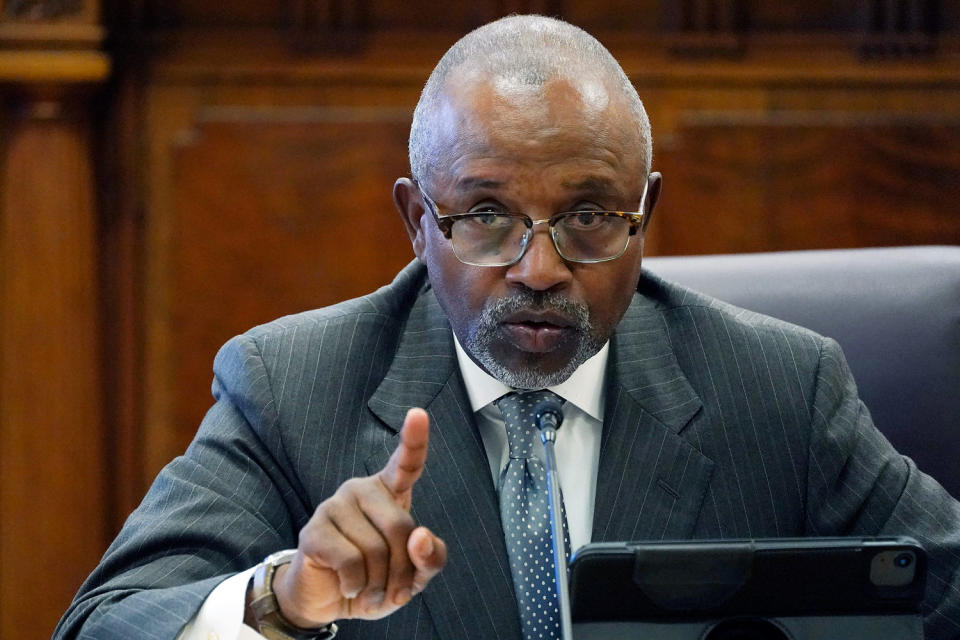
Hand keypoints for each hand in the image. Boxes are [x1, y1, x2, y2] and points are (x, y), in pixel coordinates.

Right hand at [270, 408, 446, 626]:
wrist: (328, 602)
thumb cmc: (375, 578)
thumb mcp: (413, 576)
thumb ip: (430, 558)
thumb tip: (421, 538)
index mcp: (390, 492)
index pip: (406, 463)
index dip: (414, 439)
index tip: (418, 414)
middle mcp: (361, 490)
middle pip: (400, 526)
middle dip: (403, 570)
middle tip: (395, 592)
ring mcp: (335, 506)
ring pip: (375, 550)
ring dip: (379, 585)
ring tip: (370, 592)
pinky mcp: (314, 530)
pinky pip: (350, 561)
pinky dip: (356, 586)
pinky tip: (349, 588)